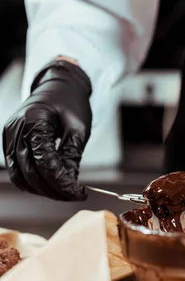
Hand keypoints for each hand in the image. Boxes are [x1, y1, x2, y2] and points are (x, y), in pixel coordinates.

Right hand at [2, 59, 91, 200]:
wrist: (58, 85)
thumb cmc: (70, 103)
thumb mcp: (78, 128)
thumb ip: (72, 155)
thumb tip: (69, 182)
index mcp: (35, 122)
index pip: (46, 164)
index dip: (63, 183)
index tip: (81, 192)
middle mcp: (16, 130)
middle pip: (31, 173)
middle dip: (54, 190)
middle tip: (74, 195)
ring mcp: (9, 135)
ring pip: (20, 175)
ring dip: (41, 189)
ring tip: (63, 192)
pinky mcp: (9, 141)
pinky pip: (15, 168)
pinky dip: (31, 180)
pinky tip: (50, 185)